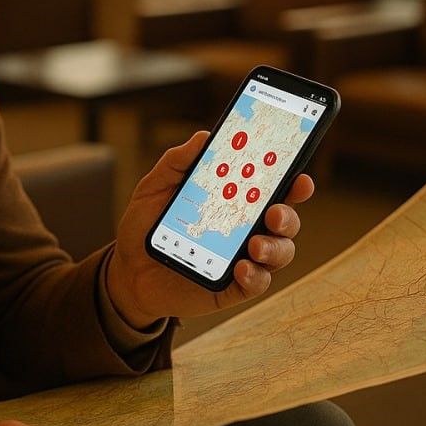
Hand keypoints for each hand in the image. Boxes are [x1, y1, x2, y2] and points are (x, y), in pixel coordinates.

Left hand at [105, 130, 314, 327]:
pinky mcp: (232, 287)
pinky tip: (242, 268)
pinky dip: (256, 276)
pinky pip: (257, 283)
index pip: (273, 188)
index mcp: (236, 200)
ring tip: (255, 245)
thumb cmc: (147, 223)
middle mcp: (247, 228)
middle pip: (285, 221)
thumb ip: (177, 162)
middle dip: (288, 215)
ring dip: (275, 247)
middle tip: (274, 212)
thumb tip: (204, 137)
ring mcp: (243, 258)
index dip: (292, 183)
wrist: (127, 268)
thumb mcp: (156, 187)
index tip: (299, 177)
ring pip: (279, 253)